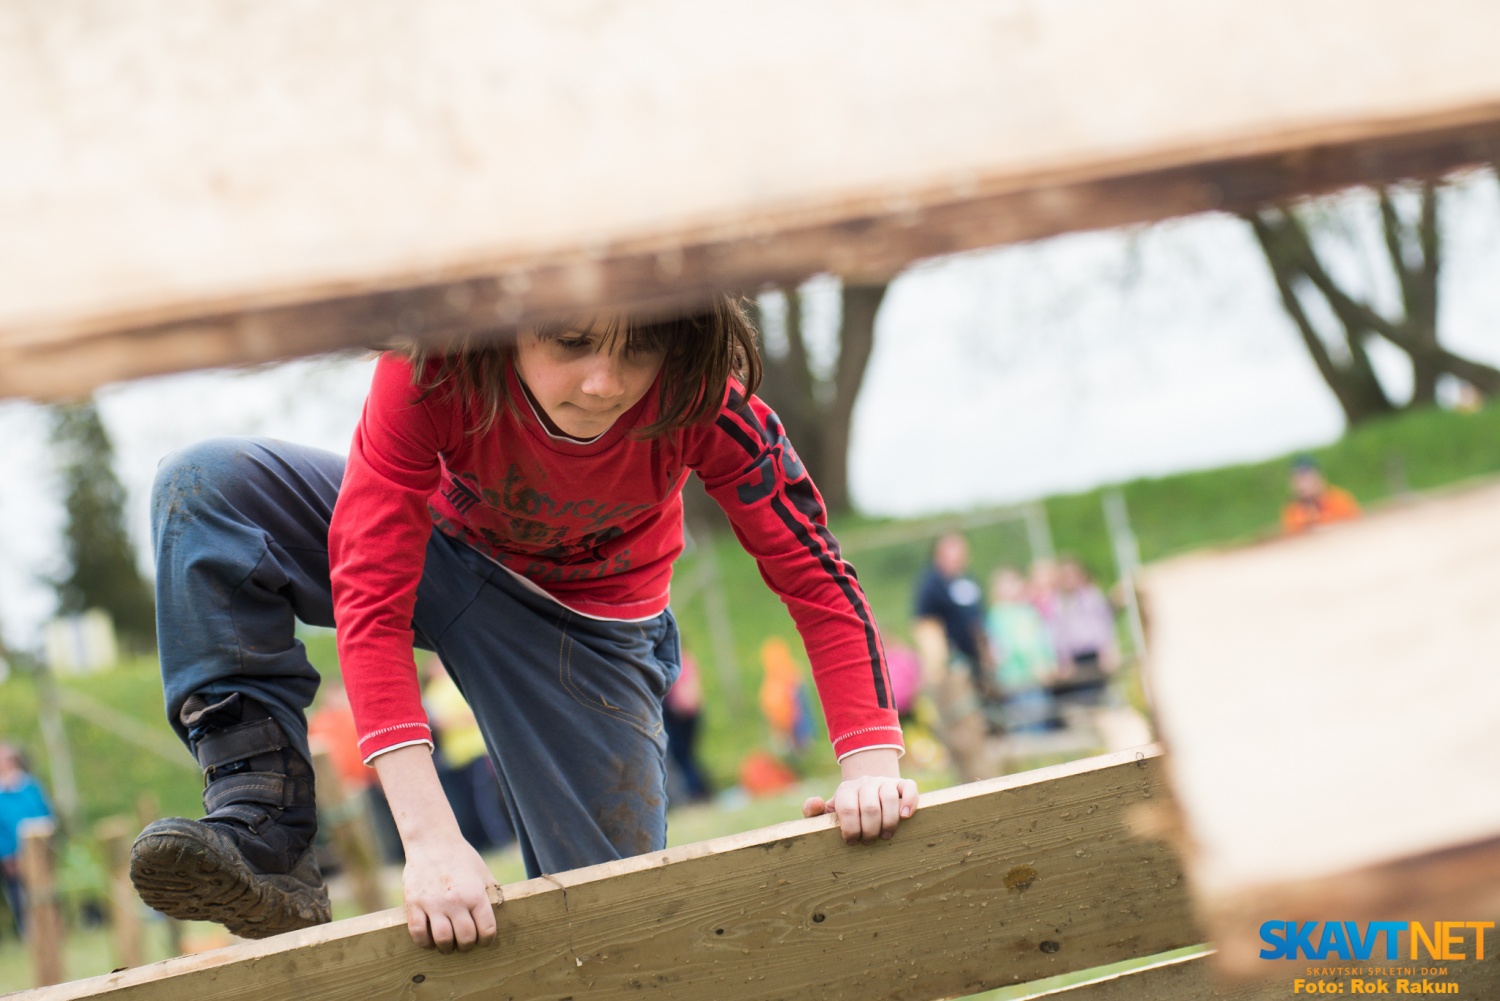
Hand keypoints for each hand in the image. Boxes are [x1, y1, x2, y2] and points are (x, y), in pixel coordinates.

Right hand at [401, 832, 498, 952]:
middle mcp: (455, 901)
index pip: (486, 929)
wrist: (432, 841)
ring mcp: (432, 903)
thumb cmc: (460, 857)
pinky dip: (424, 942)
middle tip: (464, 942)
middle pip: (465, 938)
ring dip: (447, 947)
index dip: (487, 940)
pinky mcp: (413, 903)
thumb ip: (491, 892)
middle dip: (467, 945)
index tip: (483, 940)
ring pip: (442, 939)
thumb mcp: (482, 872)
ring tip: (447, 944)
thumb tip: (503, 909)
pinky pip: (418, 933)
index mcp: (475, 894)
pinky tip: (429, 939)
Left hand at [801, 747, 918, 844]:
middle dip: (870, 830)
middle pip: (870, 807)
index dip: (850, 829)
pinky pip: (909, 788)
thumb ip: (814, 811)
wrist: (868, 791)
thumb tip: (815, 804)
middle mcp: (865, 783)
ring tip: (885, 836)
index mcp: (845, 790)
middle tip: (869, 842)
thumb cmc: (847, 810)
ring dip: (889, 822)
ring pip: (889, 798)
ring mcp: (885, 782)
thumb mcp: (829, 811)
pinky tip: (905, 817)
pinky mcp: (902, 784)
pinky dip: (909, 802)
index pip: (847, 808)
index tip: (852, 842)